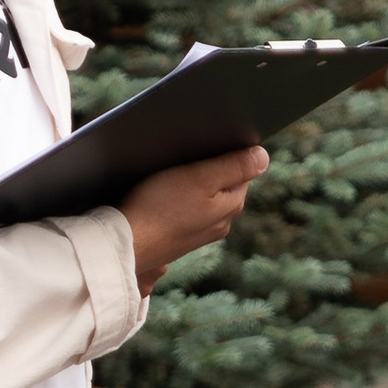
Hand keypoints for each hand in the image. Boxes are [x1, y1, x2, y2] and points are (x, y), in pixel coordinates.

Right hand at [125, 143, 268, 289]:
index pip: (243, 171)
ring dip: (191, 182)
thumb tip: (264, 157)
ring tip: (170, 170)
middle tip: (187, 153)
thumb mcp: (201, 178)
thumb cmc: (159, 208)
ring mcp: (197, 234)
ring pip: (202, 197)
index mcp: (230, 207)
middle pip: (223, 184)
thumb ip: (234, 166)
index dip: (227, 152)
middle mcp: (219, 224)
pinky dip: (176, 199)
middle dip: (210, 167)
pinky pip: (184, 211)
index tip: (207, 143)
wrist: (123, 244)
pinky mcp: (176, 238)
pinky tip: (159, 194)